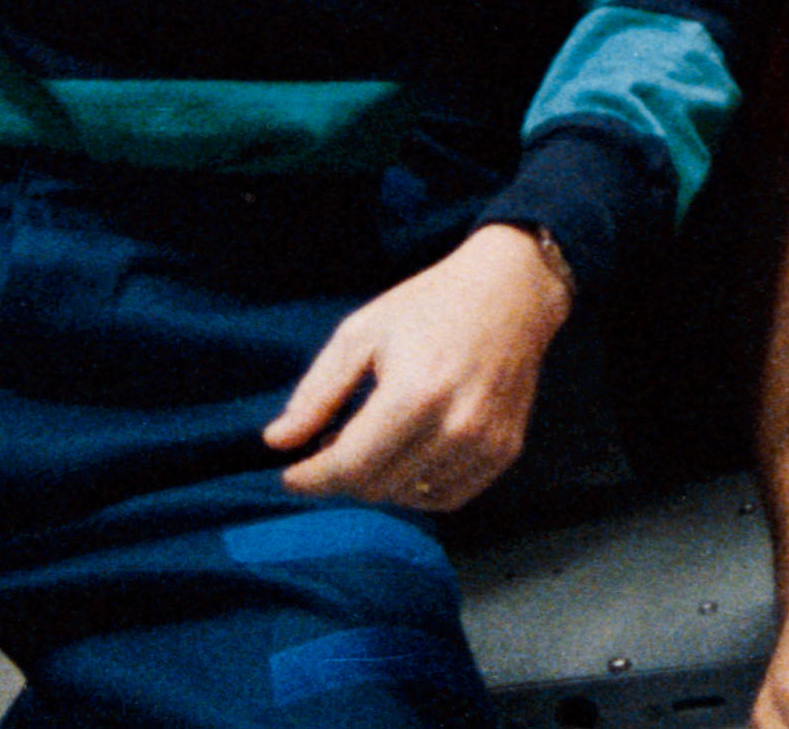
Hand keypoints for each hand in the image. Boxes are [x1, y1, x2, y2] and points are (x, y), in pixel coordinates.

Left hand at [265, 223, 571, 510]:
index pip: (350, 467)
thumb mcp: (361, 333)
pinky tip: (408, 454)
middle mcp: (455, 428)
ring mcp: (485, 445)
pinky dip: (418, 487)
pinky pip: (447, 497)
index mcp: (414, 394)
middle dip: (342, 476)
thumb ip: (318, 392)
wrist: (511, 292)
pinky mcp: (504, 453)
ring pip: (409, 497)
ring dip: (380, 481)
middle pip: (377, 487)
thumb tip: (277, 442)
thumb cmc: (428, 305)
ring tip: (372, 442)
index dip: (312, 479)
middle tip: (330, 445)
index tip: (289, 475)